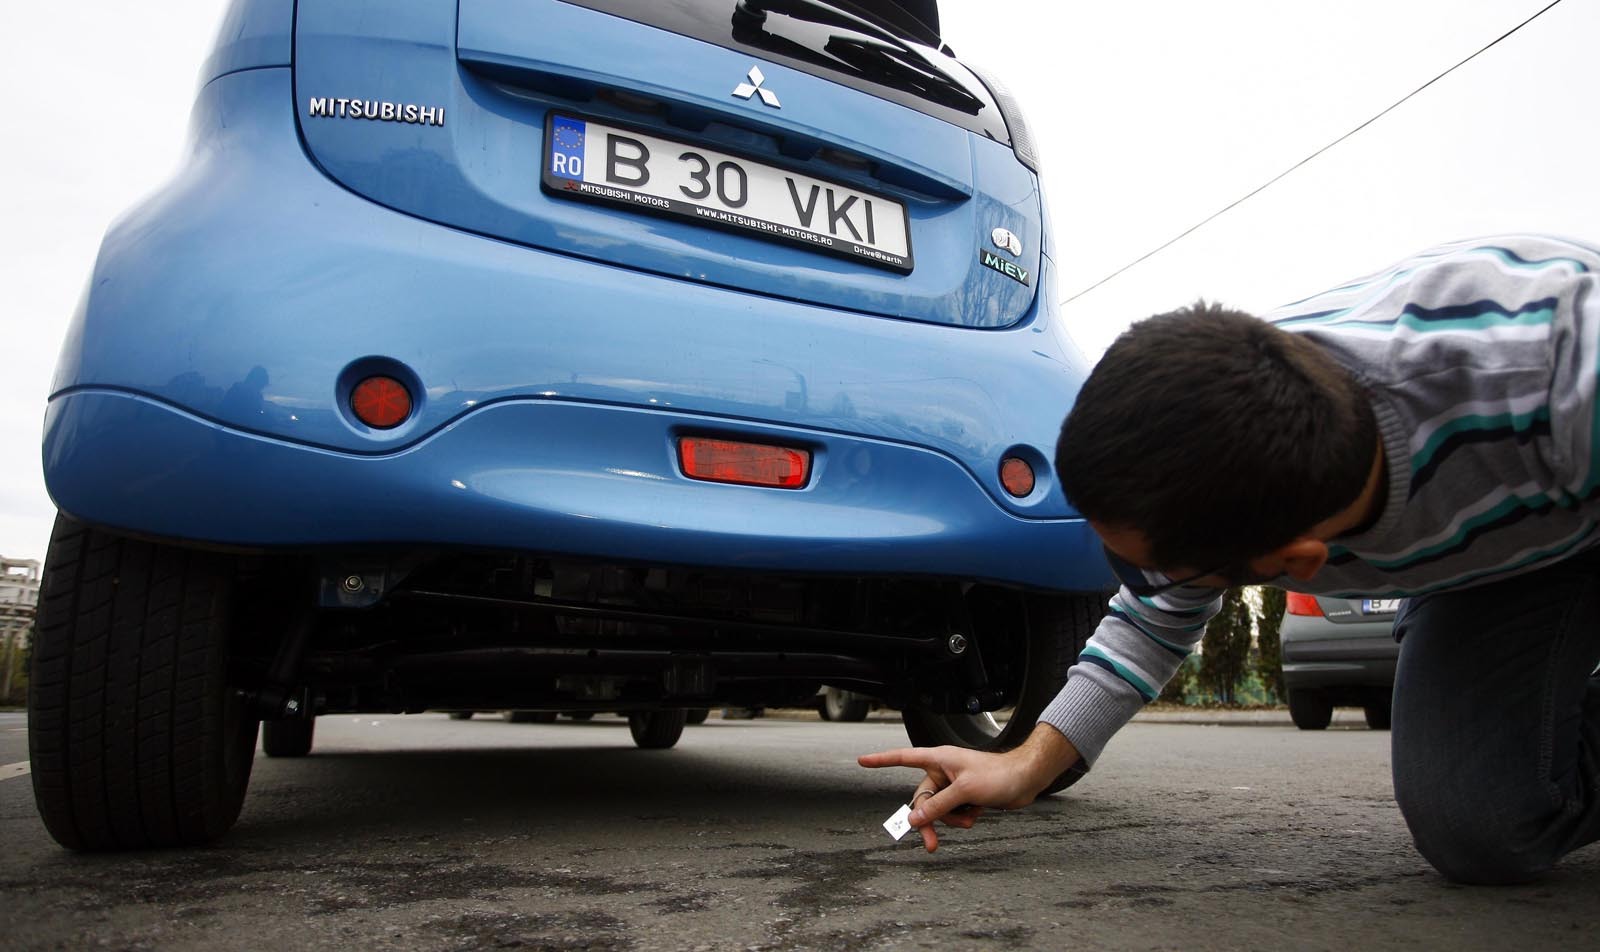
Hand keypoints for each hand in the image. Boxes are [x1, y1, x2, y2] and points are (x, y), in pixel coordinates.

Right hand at [858, 723, 1078, 851]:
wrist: (1025, 780)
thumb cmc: (997, 775)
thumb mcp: (964, 791)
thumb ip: (938, 806)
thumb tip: (913, 819)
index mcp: (938, 759)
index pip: (903, 758)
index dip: (882, 761)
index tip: (862, 761)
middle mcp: (942, 771)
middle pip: (921, 800)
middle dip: (930, 821)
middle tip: (932, 846)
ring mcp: (953, 785)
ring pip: (938, 810)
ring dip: (952, 820)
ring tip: (970, 818)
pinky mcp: (963, 797)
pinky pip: (952, 814)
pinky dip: (963, 817)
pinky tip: (978, 812)